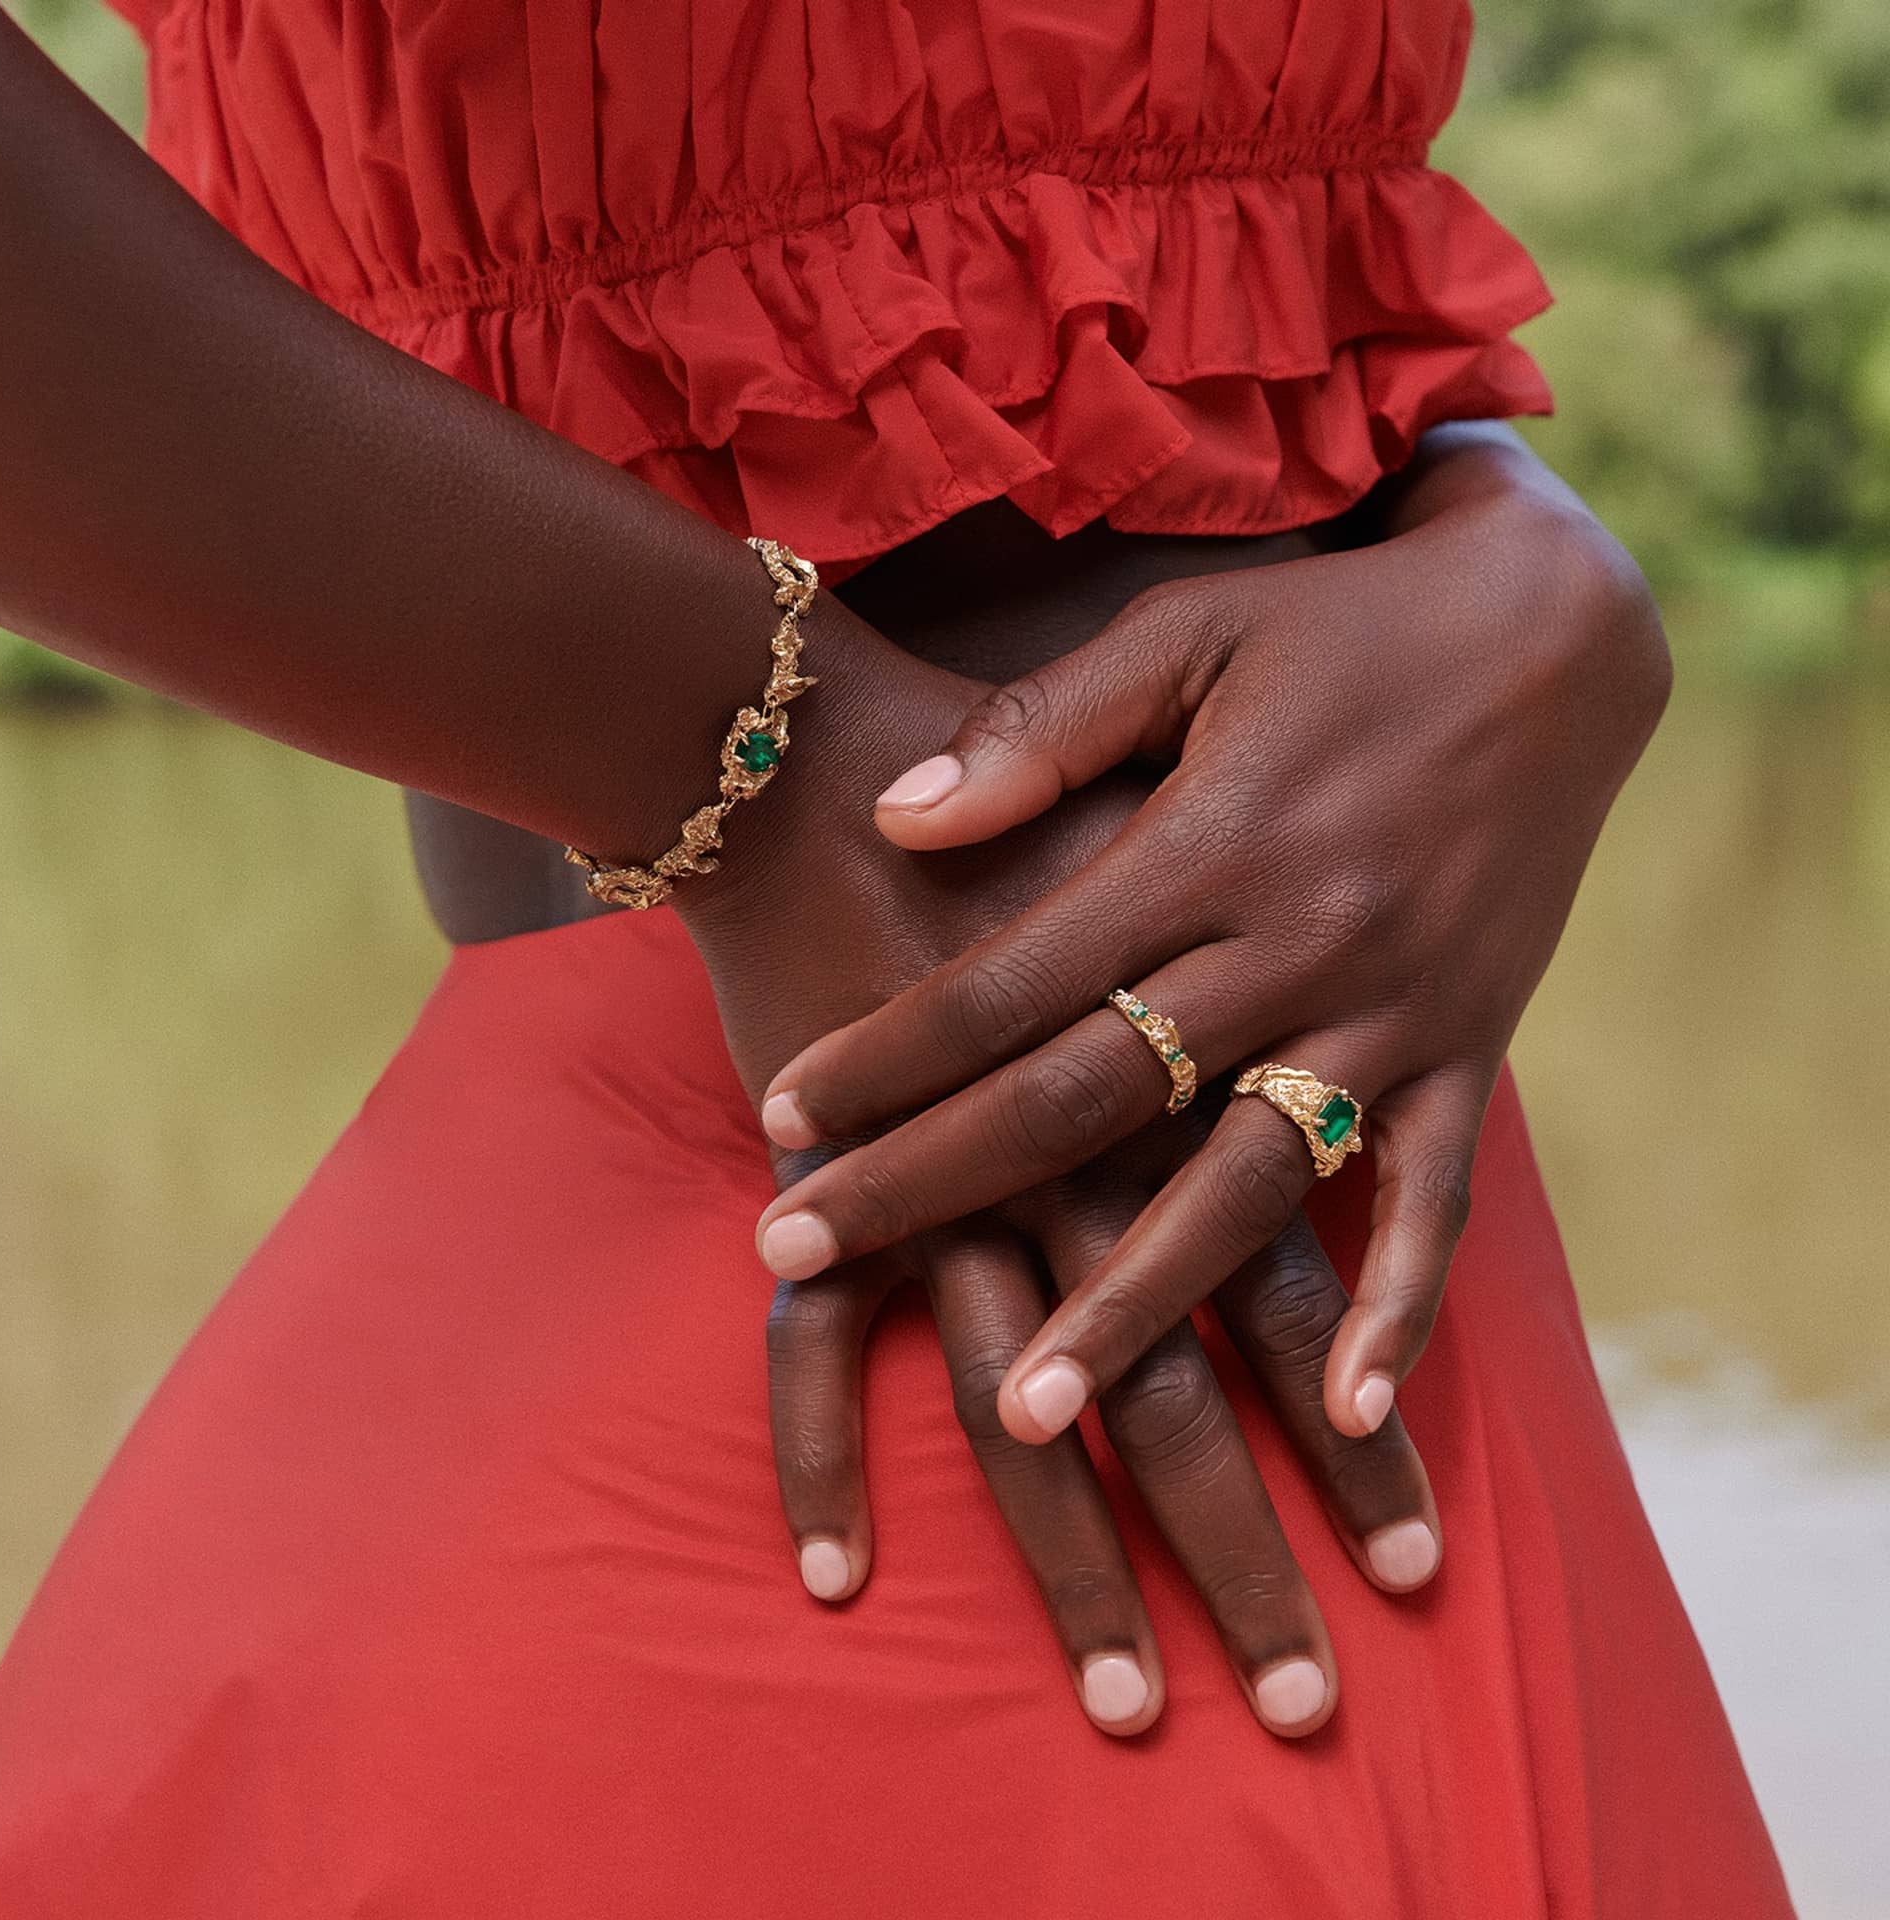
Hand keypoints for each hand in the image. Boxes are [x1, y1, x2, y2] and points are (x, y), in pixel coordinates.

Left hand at [752, 436, 1670, 1446]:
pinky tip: (1344, 1415)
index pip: (1011, 981)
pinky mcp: (1468, 1049)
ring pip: (1240, 1189)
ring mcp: (1388, 1013)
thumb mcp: (1186, 635)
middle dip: (934, 1186)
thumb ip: (1041, 729)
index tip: (782, 1121)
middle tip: (800, 1257)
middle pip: (1087, 1100)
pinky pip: (1436, 1200)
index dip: (888, 1055)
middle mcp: (1294, 945)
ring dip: (1133, 1309)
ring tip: (1028, 1416)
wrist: (1557, 633)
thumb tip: (896, 820)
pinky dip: (1397, 1307)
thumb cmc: (1340, 627)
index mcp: (1208, 843)